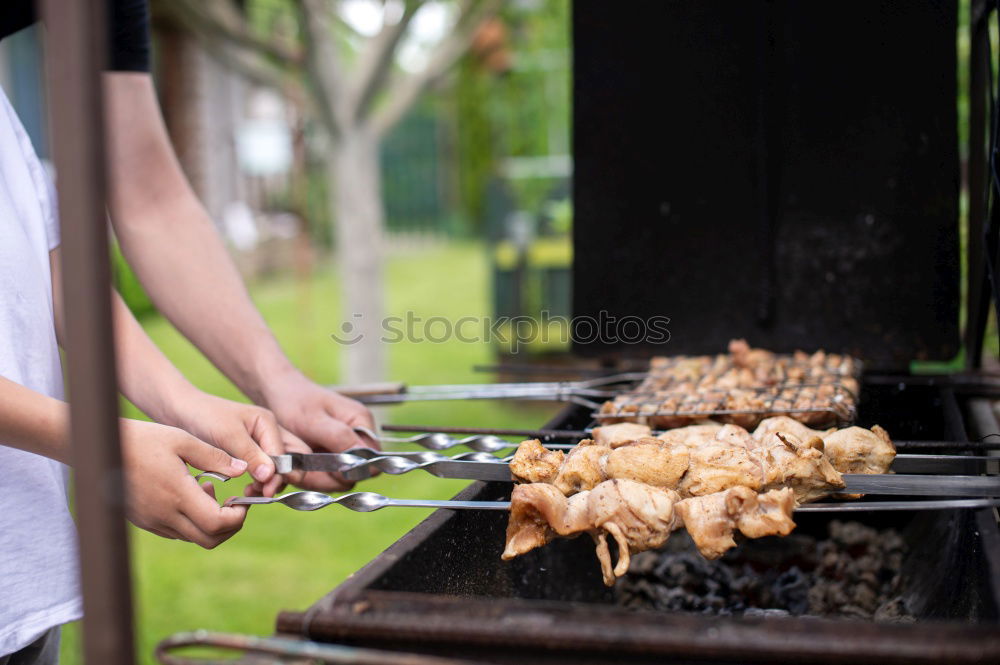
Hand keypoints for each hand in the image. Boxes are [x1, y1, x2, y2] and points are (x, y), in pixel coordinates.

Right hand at [120, 418, 248, 548]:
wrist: (102, 449)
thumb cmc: (144, 439)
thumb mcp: (183, 440)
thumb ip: (215, 457)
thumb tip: (243, 470)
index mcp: (178, 495)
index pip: (218, 524)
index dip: (238, 517)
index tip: (242, 501)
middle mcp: (164, 515)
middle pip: (209, 539)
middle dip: (230, 525)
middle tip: (233, 502)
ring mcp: (152, 521)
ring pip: (192, 537)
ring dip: (209, 522)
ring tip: (207, 488)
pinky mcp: (143, 521)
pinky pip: (175, 531)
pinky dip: (191, 520)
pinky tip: (188, 492)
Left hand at [166, 391, 284, 495]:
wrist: (179, 411)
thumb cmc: (203, 417)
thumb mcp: (228, 435)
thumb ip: (250, 454)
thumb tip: (270, 476)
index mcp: (267, 423)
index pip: (286, 453)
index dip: (279, 474)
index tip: (265, 491)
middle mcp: (268, 433)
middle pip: (291, 459)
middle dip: (282, 478)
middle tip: (263, 493)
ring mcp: (260, 443)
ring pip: (278, 467)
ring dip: (270, 482)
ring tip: (252, 492)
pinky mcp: (248, 453)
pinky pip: (263, 470)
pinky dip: (259, 481)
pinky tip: (247, 489)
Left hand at [262, 371, 378, 491]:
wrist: (275, 393)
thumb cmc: (293, 401)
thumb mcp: (314, 419)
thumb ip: (339, 438)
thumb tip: (363, 459)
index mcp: (361, 422)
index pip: (370, 462)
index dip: (350, 471)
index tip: (323, 468)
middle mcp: (357, 436)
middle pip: (354, 474)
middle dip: (328, 477)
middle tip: (301, 468)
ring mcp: (343, 447)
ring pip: (338, 479)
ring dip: (316, 478)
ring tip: (295, 465)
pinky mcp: (329, 455)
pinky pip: (326, 475)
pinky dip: (310, 475)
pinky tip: (295, 465)